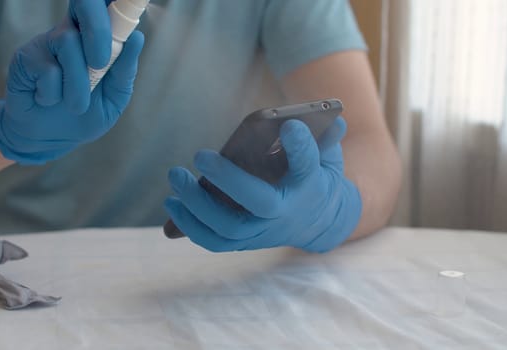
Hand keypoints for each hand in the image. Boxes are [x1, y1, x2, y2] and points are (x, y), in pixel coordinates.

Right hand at [0, 0, 143, 163]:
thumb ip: (125, 70)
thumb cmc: (85, 114)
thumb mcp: (114, 98)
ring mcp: (47, 42)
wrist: (49, 139)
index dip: (116, 0)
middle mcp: (71, 32)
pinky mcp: (26, 57)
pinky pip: (47, 69)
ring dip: (77, 85)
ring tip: (76, 106)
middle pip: (85, 5)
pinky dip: (54, 93)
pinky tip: (47, 100)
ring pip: (68, 44)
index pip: (104, 5)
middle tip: (101, 63)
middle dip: (98, 30)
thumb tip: (137, 38)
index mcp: (96, 37)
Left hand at [164, 117, 361, 252]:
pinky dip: (190, 225)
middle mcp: (287, 211)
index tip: (289, 125)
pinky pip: (214, 241)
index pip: (308, 165)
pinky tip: (173, 203)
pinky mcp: (246, 241)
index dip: (300, 146)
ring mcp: (264, 231)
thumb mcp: (326, 155)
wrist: (319, 221)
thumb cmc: (315, 177)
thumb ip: (325, 138)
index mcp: (310, 184)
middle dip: (229, 179)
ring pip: (229, 226)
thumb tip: (333, 119)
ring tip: (176, 176)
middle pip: (260, 201)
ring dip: (197, 204)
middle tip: (200, 154)